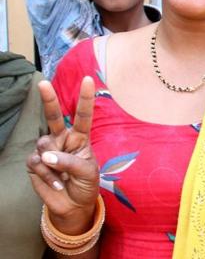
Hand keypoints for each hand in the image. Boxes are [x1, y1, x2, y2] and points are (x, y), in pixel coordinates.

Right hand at [26, 77, 99, 232]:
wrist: (74, 206)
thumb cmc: (86, 185)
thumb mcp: (87, 173)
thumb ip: (70, 161)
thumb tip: (46, 155)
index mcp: (81, 138)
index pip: (83, 115)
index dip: (85, 98)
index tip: (88, 79)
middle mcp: (62, 139)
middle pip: (54, 116)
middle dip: (48, 99)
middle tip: (43, 83)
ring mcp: (47, 150)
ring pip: (43, 145)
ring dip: (54, 163)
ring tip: (65, 177)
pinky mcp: (35, 163)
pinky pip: (36, 163)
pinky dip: (47, 175)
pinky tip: (57, 184)